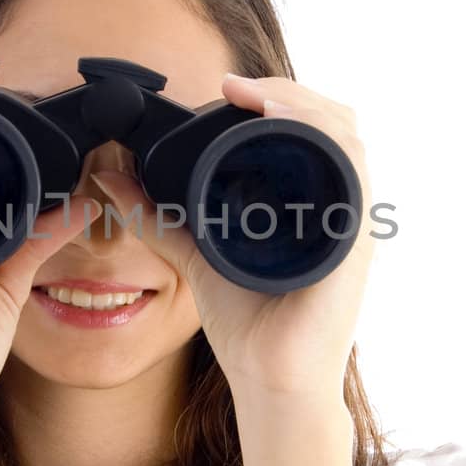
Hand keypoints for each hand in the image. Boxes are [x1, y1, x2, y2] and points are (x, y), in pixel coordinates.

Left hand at [89, 73, 374, 411]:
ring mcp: (351, 221)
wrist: (269, 379)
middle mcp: (339, 205)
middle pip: (333, 119)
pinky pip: (352, 176)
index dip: (276, 94)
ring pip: (346, 136)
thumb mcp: (193, 256)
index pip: (309, 125)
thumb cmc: (247, 324)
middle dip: (287, 90)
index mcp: (311, 201)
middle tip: (234, 86)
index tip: (226, 86)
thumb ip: (157, 217)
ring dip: (304, 105)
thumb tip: (112, 175)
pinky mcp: (354, 242)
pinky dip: (324, 142)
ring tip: (256, 97)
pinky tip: (287, 128)